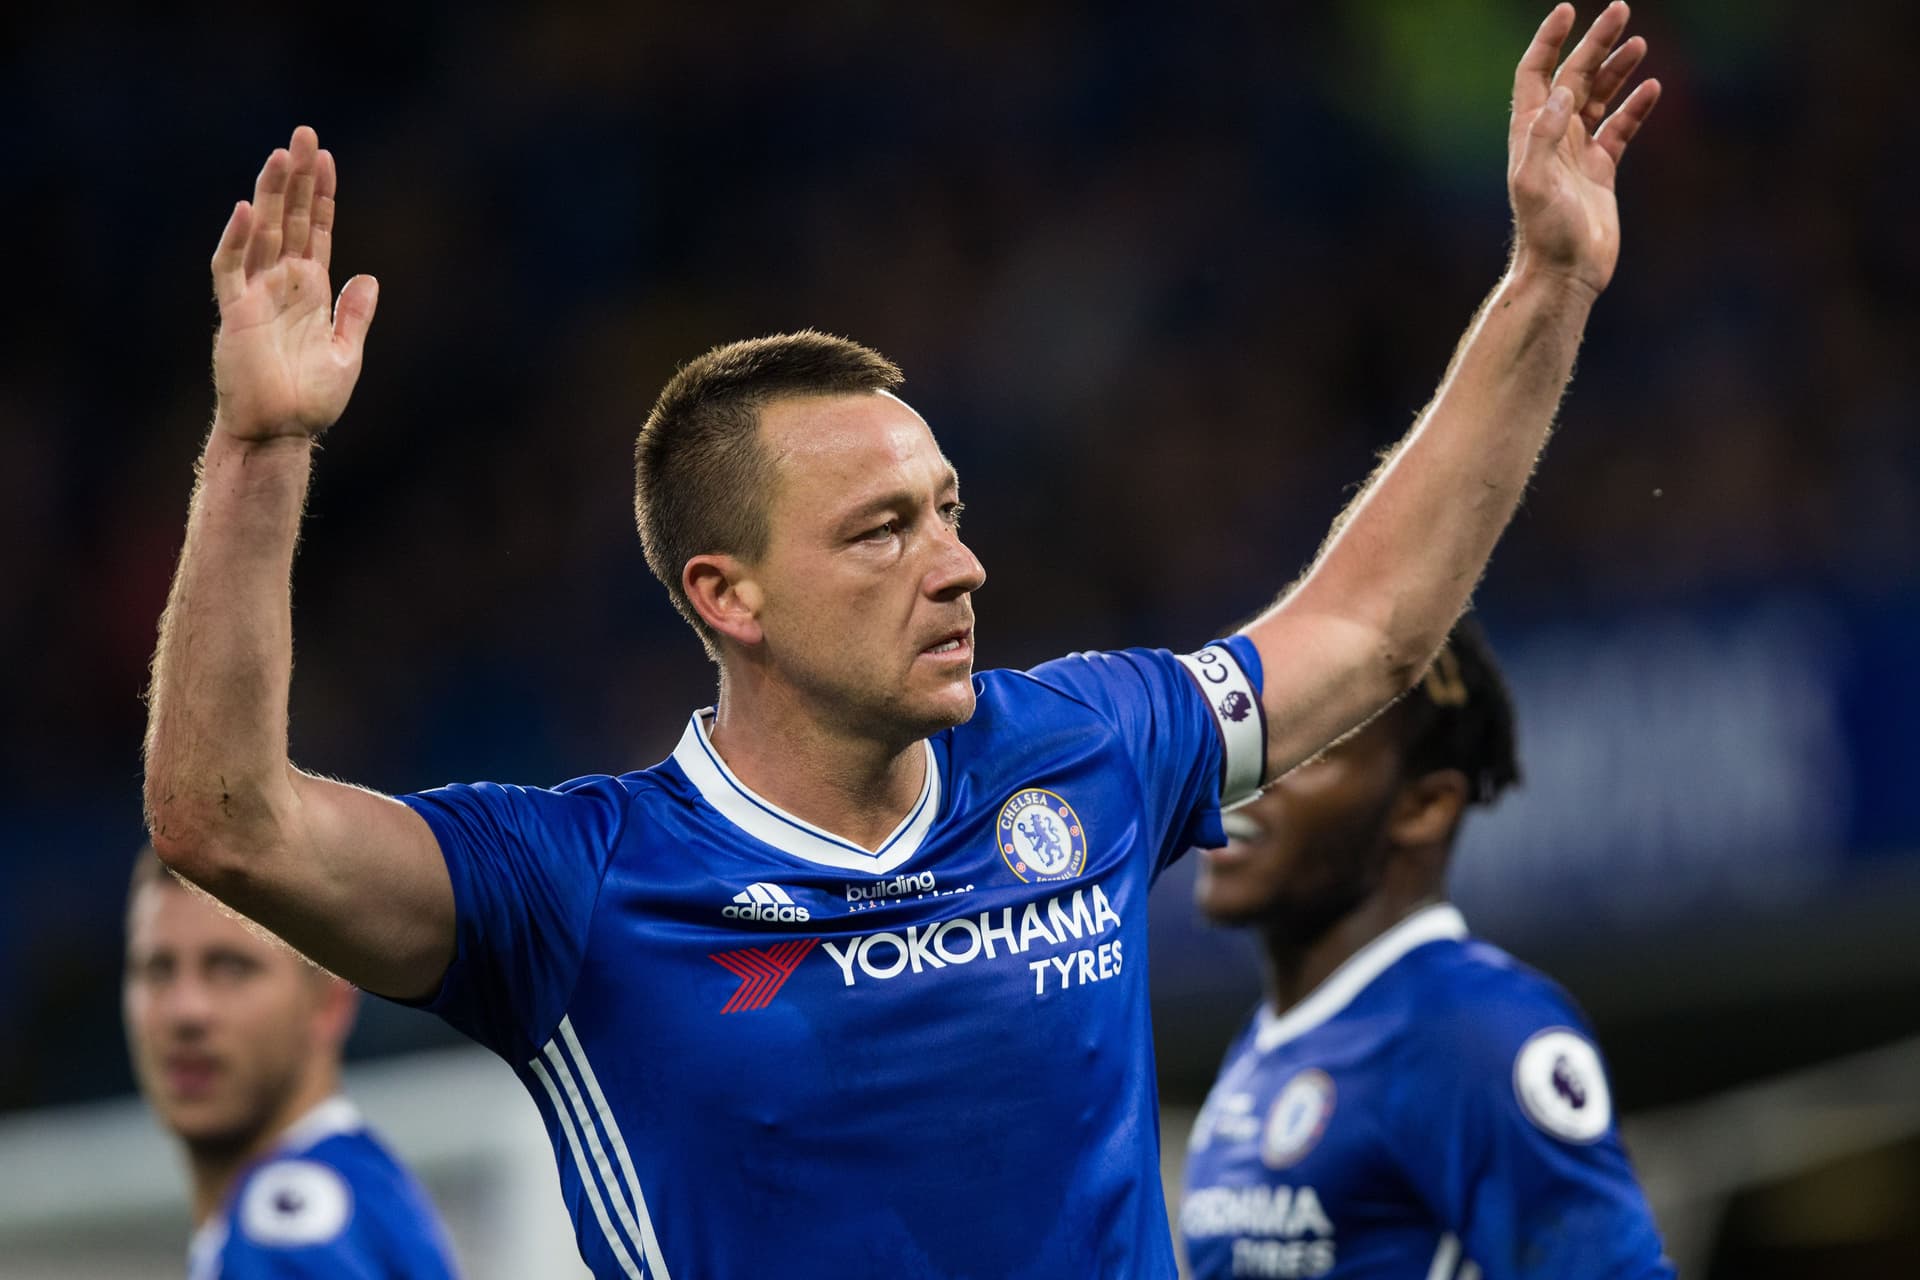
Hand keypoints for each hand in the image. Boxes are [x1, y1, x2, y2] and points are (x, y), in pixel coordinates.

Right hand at [210, 126, 377, 441]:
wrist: (281, 433)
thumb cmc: (310, 400)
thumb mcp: (346, 353)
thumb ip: (354, 315)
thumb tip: (368, 278)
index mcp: (310, 291)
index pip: (315, 231)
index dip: (321, 196)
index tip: (328, 159)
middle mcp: (282, 284)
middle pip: (289, 219)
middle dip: (297, 178)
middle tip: (304, 134)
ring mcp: (257, 295)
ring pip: (262, 232)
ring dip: (270, 194)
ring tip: (281, 154)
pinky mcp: (236, 314)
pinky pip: (231, 269)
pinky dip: (237, 241)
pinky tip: (247, 210)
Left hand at [1507, 3, 1660, 297]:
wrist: (1565, 274)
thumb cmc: (1545, 234)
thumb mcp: (1534, 184)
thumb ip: (1543, 138)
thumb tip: (1561, 95)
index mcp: (1530, 134)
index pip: (1536, 74)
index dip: (1548, 42)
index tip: (1567, 10)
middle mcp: (1552, 138)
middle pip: (1573, 77)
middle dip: (1595, 43)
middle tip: (1621, 10)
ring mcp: (1577, 153)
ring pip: (1599, 98)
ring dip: (1616, 69)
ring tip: (1638, 43)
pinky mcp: (1601, 171)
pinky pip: (1620, 128)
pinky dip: (1635, 107)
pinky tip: (1652, 88)